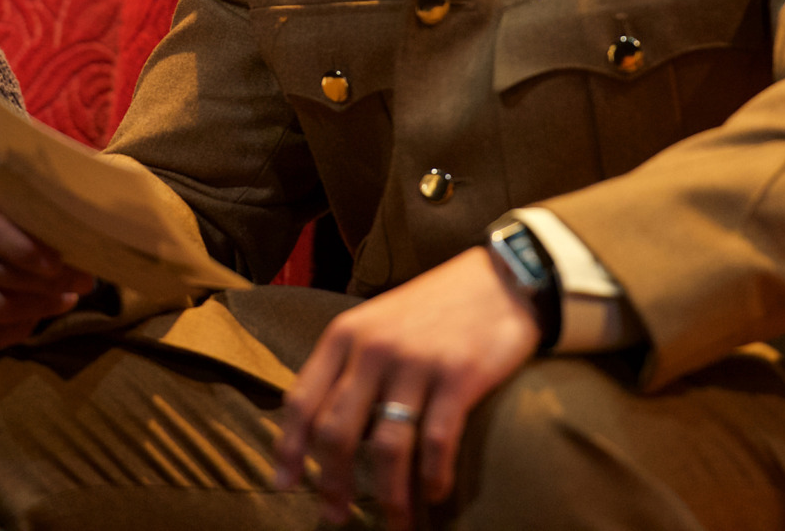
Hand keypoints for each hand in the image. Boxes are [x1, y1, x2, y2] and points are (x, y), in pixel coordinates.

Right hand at [0, 177, 95, 350]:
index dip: (25, 250)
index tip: (58, 263)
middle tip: (84, 283)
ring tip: (66, 297)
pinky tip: (36, 317)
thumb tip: (83, 245)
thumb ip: (44, 218)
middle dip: (47, 283)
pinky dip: (17, 331)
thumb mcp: (25, 204)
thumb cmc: (15, 215)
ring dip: (39, 307)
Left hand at [273, 246, 541, 528]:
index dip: (288, 448)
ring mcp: (415, 363)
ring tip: (394, 524)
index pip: (302, 400)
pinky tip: (434, 494)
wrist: (501, 278)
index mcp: (345, 334)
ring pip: (386, 447)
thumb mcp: (378, 322)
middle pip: (336, 431)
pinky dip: (432, 477)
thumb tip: (324, 426)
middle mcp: (373, 348)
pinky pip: (436, 442)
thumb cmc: (435, 307)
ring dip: (388, 495)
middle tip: (336, 516)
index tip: (283, 484)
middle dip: (332, 483)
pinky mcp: (458, 377)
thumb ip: (350, 366)